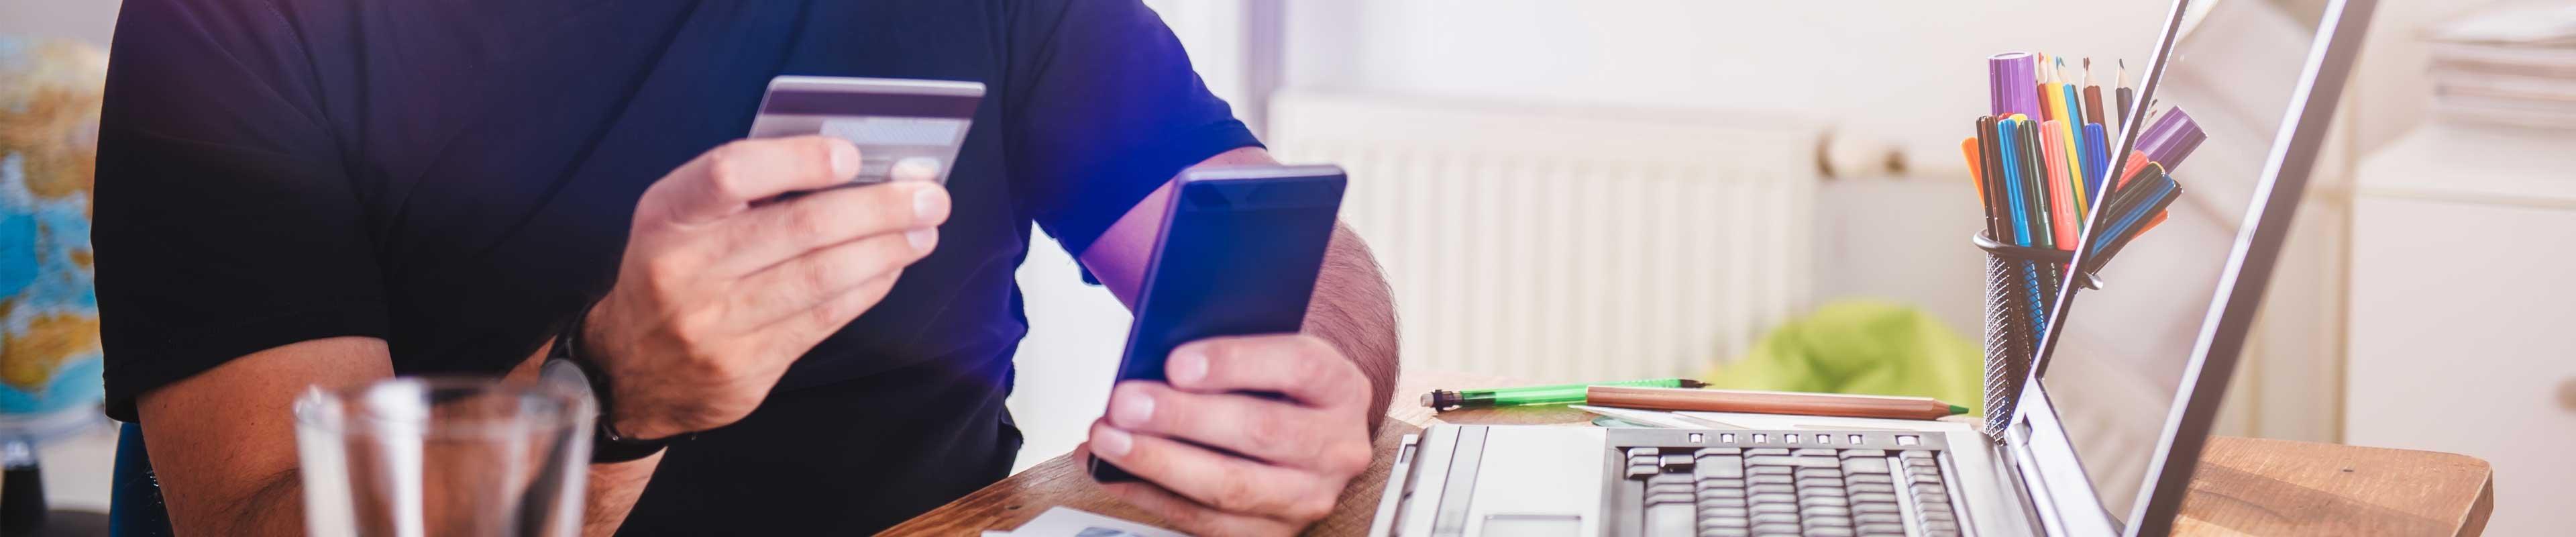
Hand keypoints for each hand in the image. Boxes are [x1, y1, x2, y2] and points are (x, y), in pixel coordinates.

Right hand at [584, 136, 949, 439]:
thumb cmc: (677, 269)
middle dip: (877, 208)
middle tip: (930, 196)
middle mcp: (685, 269)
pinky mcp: (745, 369)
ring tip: (924, 231)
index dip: (798, 161)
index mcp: (668, 215)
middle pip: (799, 229)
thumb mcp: (684, 219)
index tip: (852, 156)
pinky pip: (823, 321)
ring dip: (885, 250)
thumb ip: (750, 190)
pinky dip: (867, 289)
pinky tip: (892, 268)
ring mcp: (714, 325)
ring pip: (820, 278)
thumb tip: (852, 165)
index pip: (730, 173)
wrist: (630, 370)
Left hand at [1082, 334, 1377, 535]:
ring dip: (1159, 462)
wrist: (1310, 437)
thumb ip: (1229, 352)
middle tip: (1126, 403)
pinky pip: (1207, 523)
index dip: (1236, 363)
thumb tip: (1157, 359)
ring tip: (1108, 439)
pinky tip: (1114, 473)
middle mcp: (1337, 447)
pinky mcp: (1276, 532)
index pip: (1298, 366)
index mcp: (1341, 386)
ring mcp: (1311, 497)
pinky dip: (1153, 496)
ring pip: (1231, 486)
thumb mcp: (1272, 354)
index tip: (1176, 362)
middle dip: (1183, 417)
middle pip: (1261, 431)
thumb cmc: (1279, 388)